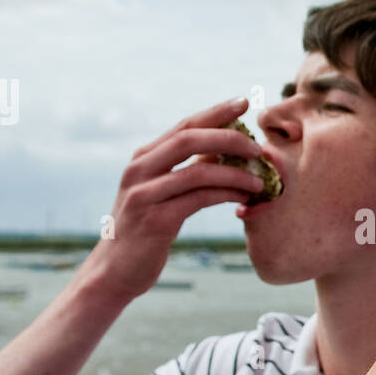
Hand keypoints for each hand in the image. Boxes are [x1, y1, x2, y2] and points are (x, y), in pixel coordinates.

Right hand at [79, 97, 266, 302]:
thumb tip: (225, 151)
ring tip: (261, 180)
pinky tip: (244, 198)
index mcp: (142, 159)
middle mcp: (139, 170)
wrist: (114, 272)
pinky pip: (199, 198)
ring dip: (236, 172)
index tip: (242, 103)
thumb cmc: (145, 231)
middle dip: (228, 136)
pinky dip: (227, 194)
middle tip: (258, 145)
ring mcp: (145, 194)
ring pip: (198, 170)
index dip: (215, 113)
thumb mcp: (162, 194)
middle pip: (189, 139)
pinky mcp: (155, 220)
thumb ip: (186, 171)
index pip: (184, 126)